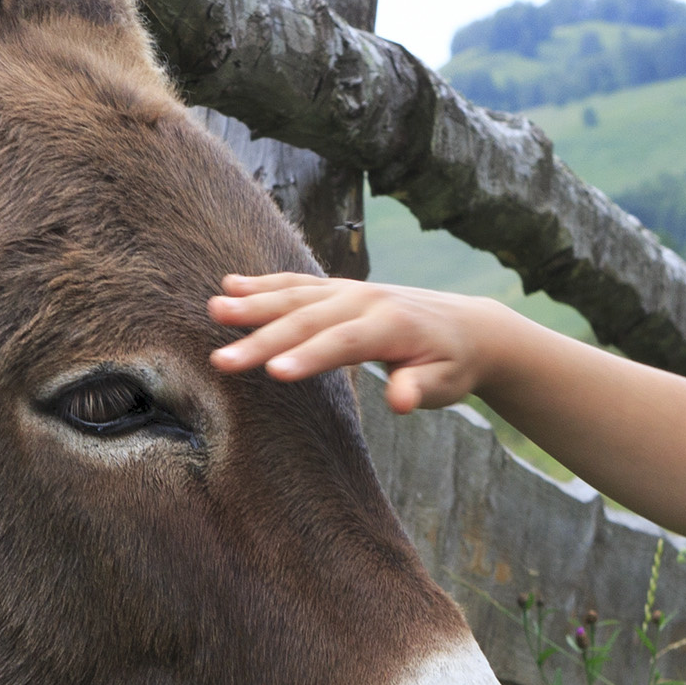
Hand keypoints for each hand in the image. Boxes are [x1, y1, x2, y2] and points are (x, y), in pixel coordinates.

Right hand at [209, 272, 510, 412]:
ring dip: (254, 303)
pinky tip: (231, 285)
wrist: (470, 326)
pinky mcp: (341, 289)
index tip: (273, 373)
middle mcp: (366, 300)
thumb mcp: (447, 384)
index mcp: (392, 326)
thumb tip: (400, 401)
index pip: (343, 343)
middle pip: (308, 320)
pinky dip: (264, 284)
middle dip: (263, 339)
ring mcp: (351, 290)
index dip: (309, 358)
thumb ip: (421, 390)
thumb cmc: (454, 364)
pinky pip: (298, 284)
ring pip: (296, 296)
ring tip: (215, 310)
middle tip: (222, 360)